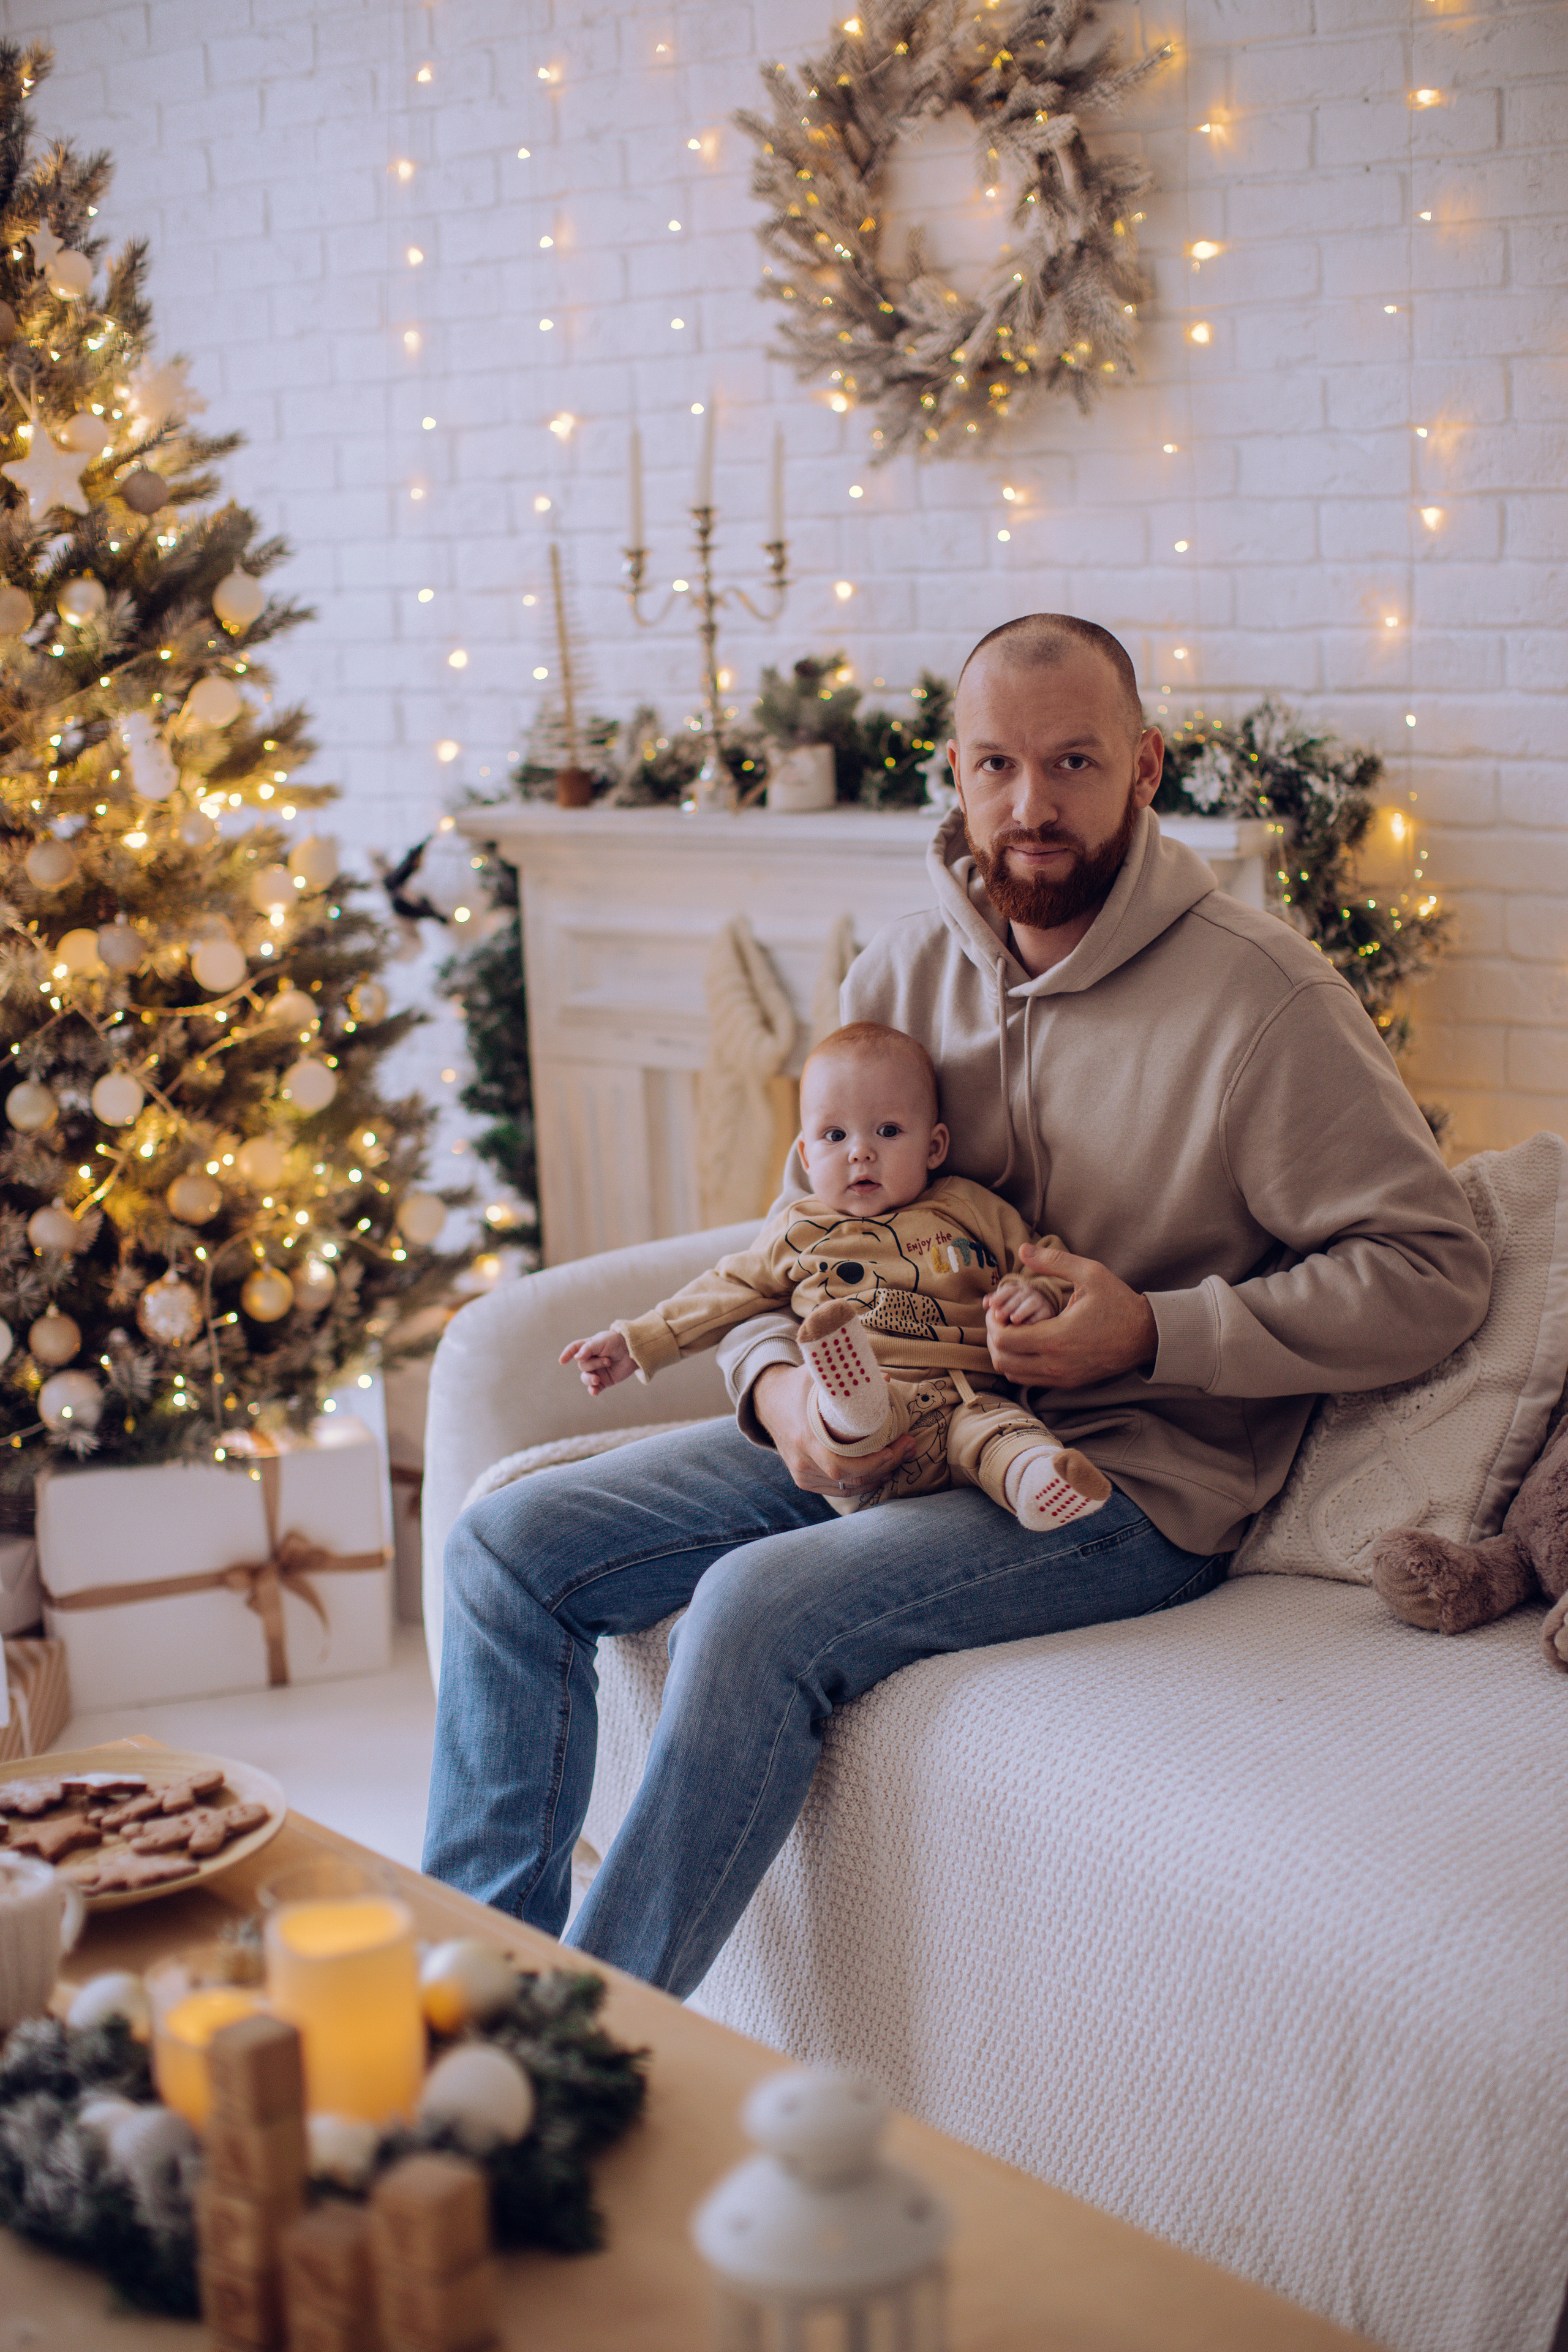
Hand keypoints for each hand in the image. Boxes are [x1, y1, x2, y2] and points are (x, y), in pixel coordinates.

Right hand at [559, 1328, 634, 1396]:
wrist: (635, 1351)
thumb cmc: (617, 1342)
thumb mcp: (602, 1341)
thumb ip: (588, 1348)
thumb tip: (577, 1358)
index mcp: (588, 1347)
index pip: (574, 1349)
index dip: (567, 1354)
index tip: (562, 1361)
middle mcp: (590, 1359)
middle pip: (582, 1365)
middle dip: (593, 1364)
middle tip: (608, 1360)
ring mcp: (597, 1371)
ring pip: (585, 1378)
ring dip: (590, 1379)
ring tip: (598, 1379)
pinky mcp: (604, 1381)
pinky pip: (595, 1388)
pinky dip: (593, 1390)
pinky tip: (594, 1392)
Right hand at [753, 1362, 913, 1497]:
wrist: (767, 1401)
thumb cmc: (798, 1386)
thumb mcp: (820, 1374)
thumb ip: (850, 1377)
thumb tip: (885, 1380)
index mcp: (804, 1437)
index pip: (841, 1465)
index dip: (873, 1462)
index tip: (897, 1445)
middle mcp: (801, 1461)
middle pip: (850, 1478)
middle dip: (885, 1465)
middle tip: (908, 1447)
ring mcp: (801, 1473)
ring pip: (847, 1486)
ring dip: (877, 1476)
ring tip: (900, 1458)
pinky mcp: (804, 1479)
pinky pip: (838, 1490)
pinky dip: (861, 1484)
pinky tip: (880, 1474)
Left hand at [985, 1245, 1157, 1388]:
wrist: (1146, 1336)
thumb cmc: (1118, 1302)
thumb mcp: (1090, 1273)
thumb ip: (1054, 1260)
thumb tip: (1021, 1249)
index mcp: (1056, 1338)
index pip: (1003, 1340)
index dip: (993, 1323)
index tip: (999, 1308)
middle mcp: (1055, 1364)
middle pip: (1002, 1361)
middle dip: (995, 1338)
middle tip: (1001, 1319)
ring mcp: (1062, 1377)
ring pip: (1013, 1375)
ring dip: (1006, 1354)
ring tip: (1014, 1330)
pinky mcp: (1068, 1383)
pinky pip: (1030, 1380)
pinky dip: (1021, 1365)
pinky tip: (1030, 1343)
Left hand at [985, 1275, 1058, 1325]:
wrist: (1041, 1311)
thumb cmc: (1016, 1309)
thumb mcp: (1006, 1302)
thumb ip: (995, 1302)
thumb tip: (986, 1303)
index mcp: (1017, 1289)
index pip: (1008, 1290)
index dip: (999, 1297)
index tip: (991, 1305)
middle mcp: (1029, 1292)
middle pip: (1018, 1297)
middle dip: (1008, 1306)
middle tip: (998, 1316)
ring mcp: (1040, 1301)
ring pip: (1031, 1303)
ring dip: (1021, 1311)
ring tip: (1013, 1319)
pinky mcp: (1049, 1311)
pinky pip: (1043, 1314)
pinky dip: (1035, 1320)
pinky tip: (1027, 1326)